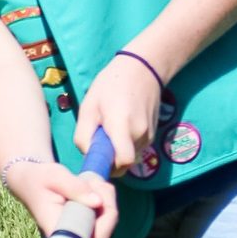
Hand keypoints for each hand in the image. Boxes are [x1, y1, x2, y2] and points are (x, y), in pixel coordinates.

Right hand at [4, 161, 118, 237]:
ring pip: (109, 221)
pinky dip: (106, 197)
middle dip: (106, 203)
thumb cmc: (40, 179)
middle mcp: (71, 235)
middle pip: (103, 232)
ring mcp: (82, 230)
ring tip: (89, 181)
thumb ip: (75, 188)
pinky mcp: (88, 223)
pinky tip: (92, 185)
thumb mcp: (55, 176)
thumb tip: (98, 203)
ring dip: (107, 197)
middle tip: (93, 182)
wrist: (31, 180)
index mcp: (56, 228)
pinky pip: (107, 214)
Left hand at [72, 52, 162, 169]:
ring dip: (116, 152)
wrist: (142, 70)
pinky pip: (135, 149)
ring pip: (129, 158)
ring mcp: (149, 136)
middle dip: (109, 160)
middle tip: (98, 141)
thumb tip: (88, 156)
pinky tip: (119, 127)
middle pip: (124, 164)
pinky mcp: (152, 136)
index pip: (123, 162)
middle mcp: (140, 135)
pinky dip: (124, 145)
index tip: (96, 157)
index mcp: (122, 126)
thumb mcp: (88, 107)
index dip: (108, 167)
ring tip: (109, 129)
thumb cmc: (110, 85)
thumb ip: (84, 135)